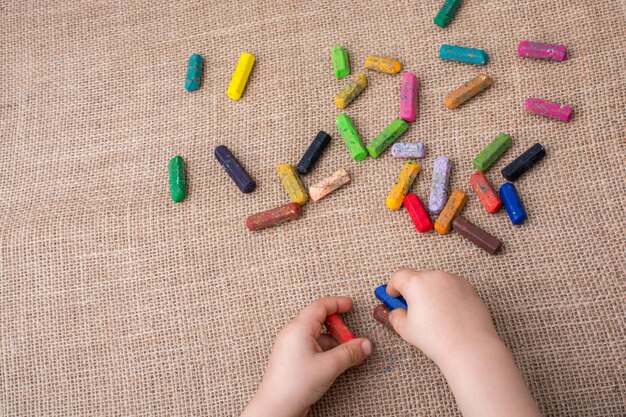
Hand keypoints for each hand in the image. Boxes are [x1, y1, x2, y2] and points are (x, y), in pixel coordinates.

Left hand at [241, 297, 371, 416]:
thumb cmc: (295, 384)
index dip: (337, 303)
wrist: (276, 408)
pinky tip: (336, 364)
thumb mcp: (329, 366)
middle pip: (320, 321)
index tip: (350, 305)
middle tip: (353, 340)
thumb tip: (365, 345)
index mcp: (299, 328)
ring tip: (349, 356)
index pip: (320, 306)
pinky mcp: (293, 360)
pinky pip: (313, 348)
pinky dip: (326, 352)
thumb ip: (350, 353)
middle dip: (339, 329)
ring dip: (334, 343)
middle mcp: (293, 334)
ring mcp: (292, 347)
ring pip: (318, 337)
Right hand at [386, 269, 540, 416]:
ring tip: (433, 314)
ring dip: (430, 292)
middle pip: (418, 277)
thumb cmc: (436, 339)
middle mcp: (435, 277)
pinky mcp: (468, 288)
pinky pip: (452, 287)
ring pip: (436, 282)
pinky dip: (447, 295)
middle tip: (413, 308)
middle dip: (412, 290)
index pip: (399, 276)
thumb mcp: (406, 330)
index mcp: (416, 283)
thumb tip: (397, 312)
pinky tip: (449, 314)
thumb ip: (396, 317)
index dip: (393, 286)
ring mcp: (454, 280)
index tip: (392, 296)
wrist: (469, 347)